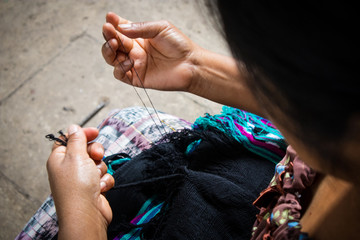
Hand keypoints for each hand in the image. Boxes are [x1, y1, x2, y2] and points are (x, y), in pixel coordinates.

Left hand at [47, 125, 113, 239]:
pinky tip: (100, 188)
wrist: (87, 214)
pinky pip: (104, 176)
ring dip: (101, 168)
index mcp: (59, 159)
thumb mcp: (75, 156)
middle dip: (95, 152)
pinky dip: (105, 180)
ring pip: (98, 163)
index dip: (81, 134)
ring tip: (96, 177)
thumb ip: (76, 139)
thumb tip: (73, 127)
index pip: (69, 140)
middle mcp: (70, 168)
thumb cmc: (77, 187)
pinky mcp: (94, 188)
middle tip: (96, 156)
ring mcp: (82, 179)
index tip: (95, 132)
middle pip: (86, 150)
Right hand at [102, 12, 199, 91]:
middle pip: (113, 43)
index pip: (120, 30)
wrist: (191, 64)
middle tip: (108, 30)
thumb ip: (140, 28)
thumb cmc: (180, 46)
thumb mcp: (160, 28)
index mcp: (140, 37)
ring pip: (112, 59)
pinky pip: (120, 74)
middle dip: (108, 36)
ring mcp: (135, 64)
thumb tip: (120, 27)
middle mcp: (135, 51)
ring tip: (115, 44)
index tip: (110, 18)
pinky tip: (129, 61)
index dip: (113, 24)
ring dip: (108, 51)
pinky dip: (119, 68)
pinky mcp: (137, 78)